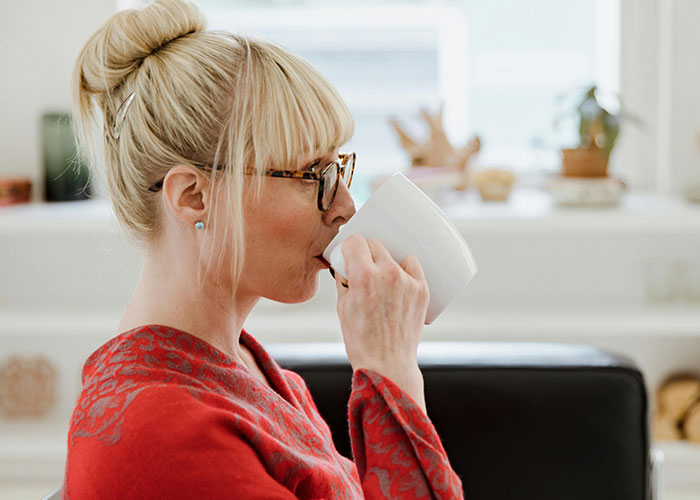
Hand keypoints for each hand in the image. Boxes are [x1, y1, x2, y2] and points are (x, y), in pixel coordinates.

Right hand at [334, 234, 429, 411]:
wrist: (386, 364)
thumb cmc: (361, 340)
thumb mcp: (342, 307)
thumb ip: (344, 281)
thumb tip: (346, 266)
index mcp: (363, 276)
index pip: (356, 241)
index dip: (349, 248)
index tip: (350, 255)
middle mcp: (387, 274)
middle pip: (374, 244)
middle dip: (365, 254)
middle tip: (364, 270)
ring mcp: (407, 281)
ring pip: (394, 254)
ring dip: (385, 262)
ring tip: (382, 281)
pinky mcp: (421, 290)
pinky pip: (413, 265)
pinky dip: (405, 270)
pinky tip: (399, 281)